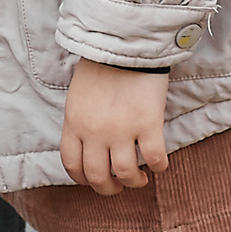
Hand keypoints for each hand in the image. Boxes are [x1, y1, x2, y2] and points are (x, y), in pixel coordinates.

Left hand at [58, 58, 170, 194]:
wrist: (125, 43)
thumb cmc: (101, 66)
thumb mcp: (78, 96)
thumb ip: (81, 122)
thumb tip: (88, 146)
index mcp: (74, 123)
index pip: (71, 164)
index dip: (83, 179)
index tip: (94, 180)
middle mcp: (95, 131)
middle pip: (97, 176)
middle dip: (108, 188)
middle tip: (119, 186)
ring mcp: (121, 129)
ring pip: (125, 173)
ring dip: (133, 182)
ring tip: (140, 177)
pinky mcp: (148, 124)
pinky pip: (154, 158)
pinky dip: (158, 167)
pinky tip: (159, 164)